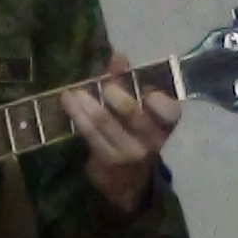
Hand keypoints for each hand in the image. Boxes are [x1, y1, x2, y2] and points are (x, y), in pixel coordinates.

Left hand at [62, 53, 180, 214]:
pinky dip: (78, 116)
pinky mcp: (107, 161)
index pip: (170, 112)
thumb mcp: (136, 108)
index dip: (161, 103)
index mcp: (163, 123)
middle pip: (133, 115)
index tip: (148, 92)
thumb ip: (126, 80)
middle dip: (116, 97)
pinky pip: (91, 135)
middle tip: (103, 85)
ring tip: (72, 92)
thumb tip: (117, 56)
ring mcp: (128, 152)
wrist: (128, 181)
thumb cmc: (132, 132)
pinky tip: (68, 103)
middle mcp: (151, 140)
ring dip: (87, 105)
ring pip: (106, 124)